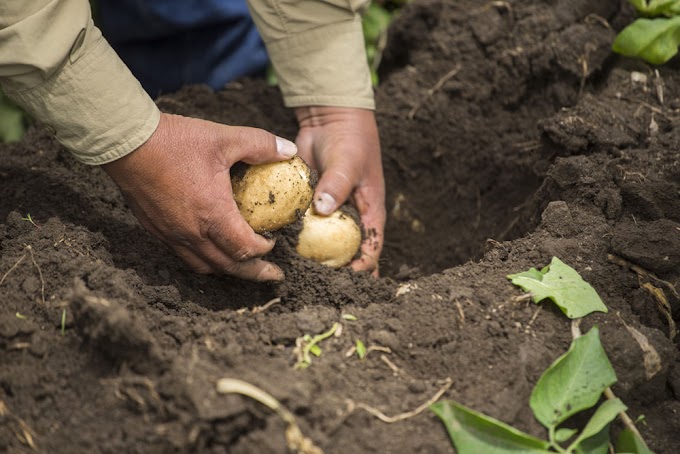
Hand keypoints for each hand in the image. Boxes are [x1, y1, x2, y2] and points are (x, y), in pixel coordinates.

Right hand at [102, 112, 298, 280]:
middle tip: (273, 276)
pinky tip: (211, 250)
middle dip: (254, 273)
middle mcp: (192, 232)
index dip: (264, 249)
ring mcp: (171, 235)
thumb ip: (260, 145)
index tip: (274, 241)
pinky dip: (205, 260)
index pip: (245, 248)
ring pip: (205, 266)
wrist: (126, 141)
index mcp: (212, 214)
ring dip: (228, 269)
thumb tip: (289, 151)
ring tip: (243, 267)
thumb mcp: (224, 138)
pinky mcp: (157, 230)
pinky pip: (185, 256)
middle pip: (229, 266)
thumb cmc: (175, 141)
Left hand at [294, 106, 385, 275]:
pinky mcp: (308, 205)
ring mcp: (327, 213)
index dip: (361, 269)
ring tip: (294, 275)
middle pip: (345, 253)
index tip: (344, 280)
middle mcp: (349, 219)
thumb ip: (336, 184)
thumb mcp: (348, 162)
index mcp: (369, 214)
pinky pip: (301, 226)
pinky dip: (293, 237)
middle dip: (334, 271)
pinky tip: (277, 248)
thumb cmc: (350, 141)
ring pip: (321, 244)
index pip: (370, 250)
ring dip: (311, 258)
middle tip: (314, 284)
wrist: (330, 121)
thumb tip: (323, 209)